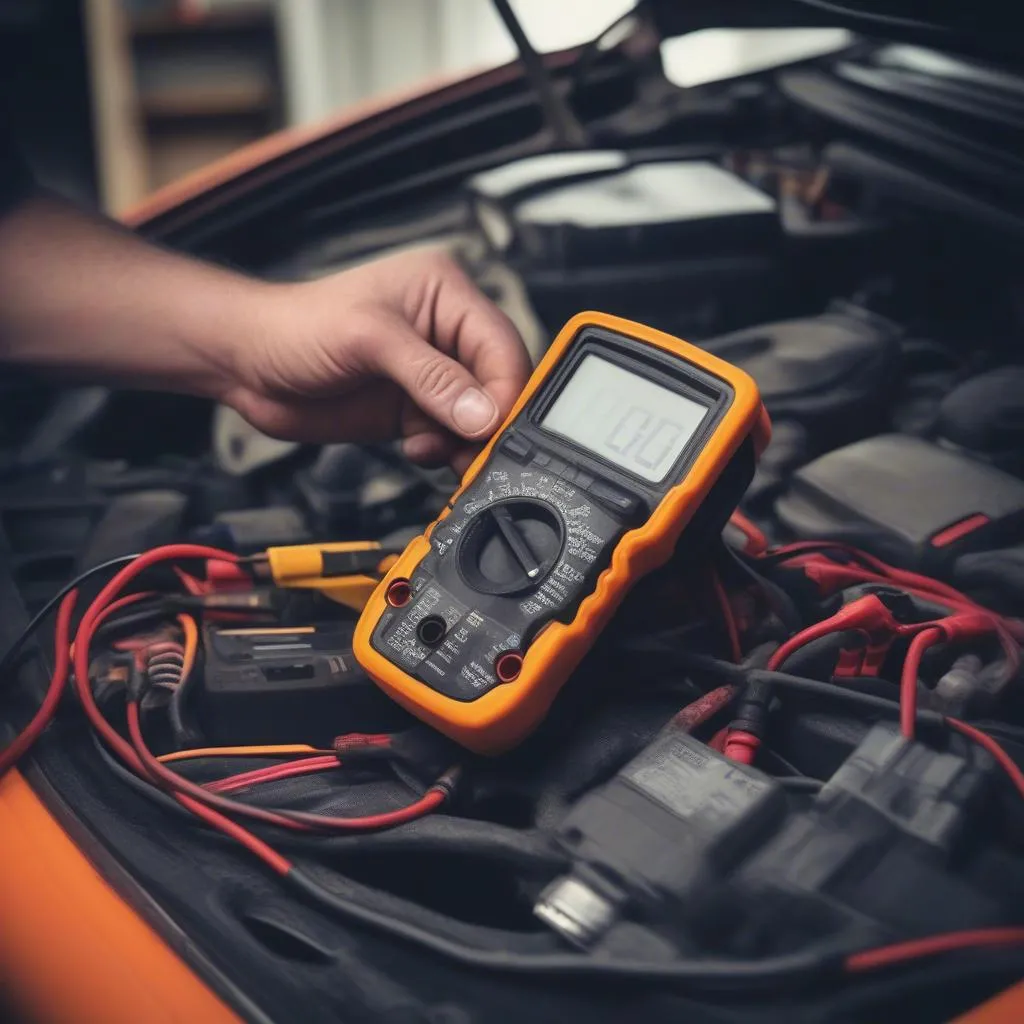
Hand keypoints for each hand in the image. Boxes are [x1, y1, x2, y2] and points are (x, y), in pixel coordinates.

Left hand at [225, 249, 530, 469]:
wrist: (247, 363)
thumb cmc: (295, 327)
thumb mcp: (369, 341)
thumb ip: (432, 378)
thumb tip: (483, 413)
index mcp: (445, 293)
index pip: (501, 345)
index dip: (505, 390)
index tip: (496, 428)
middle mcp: (445, 331)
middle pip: (497, 383)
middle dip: (488, 421)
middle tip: (473, 450)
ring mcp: (431, 373)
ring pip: (478, 416)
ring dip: (465, 442)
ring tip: (435, 449)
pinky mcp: (415, 407)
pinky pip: (451, 436)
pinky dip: (445, 452)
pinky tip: (418, 450)